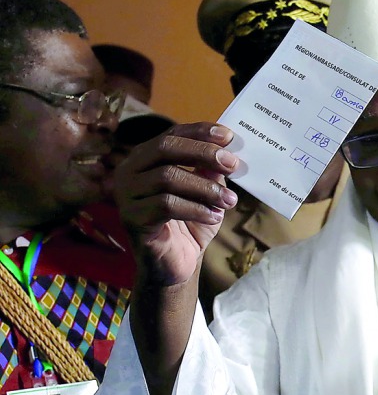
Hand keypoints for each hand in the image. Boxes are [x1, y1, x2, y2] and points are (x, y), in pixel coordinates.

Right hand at [113, 123, 239, 285]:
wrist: (177, 263)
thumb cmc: (191, 222)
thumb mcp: (207, 191)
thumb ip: (211, 170)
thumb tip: (227, 149)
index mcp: (146, 158)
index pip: (172, 134)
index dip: (199, 131)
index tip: (228, 136)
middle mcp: (129, 170)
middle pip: (165, 148)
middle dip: (203, 153)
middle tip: (233, 164)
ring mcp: (126, 194)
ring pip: (168, 177)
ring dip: (205, 188)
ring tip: (229, 200)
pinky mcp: (131, 218)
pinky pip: (166, 205)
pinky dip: (196, 209)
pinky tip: (214, 217)